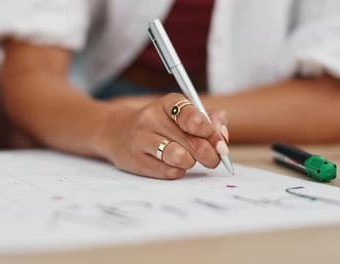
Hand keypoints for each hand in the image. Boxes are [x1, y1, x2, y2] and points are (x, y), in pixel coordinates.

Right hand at [96, 93, 228, 179]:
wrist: (117, 131)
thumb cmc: (160, 124)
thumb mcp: (182, 114)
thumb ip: (208, 120)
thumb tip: (222, 136)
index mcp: (168, 103)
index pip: (191, 115)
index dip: (209, 130)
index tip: (218, 140)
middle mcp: (152, 118)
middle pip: (191, 141)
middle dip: (209, 153)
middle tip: (213, 157)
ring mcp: (141, 139)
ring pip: (179, 157)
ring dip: (190, 162)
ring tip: (188, 159)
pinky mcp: (136, 160)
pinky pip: (168, 172)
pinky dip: (177, 171)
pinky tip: (173, 165)